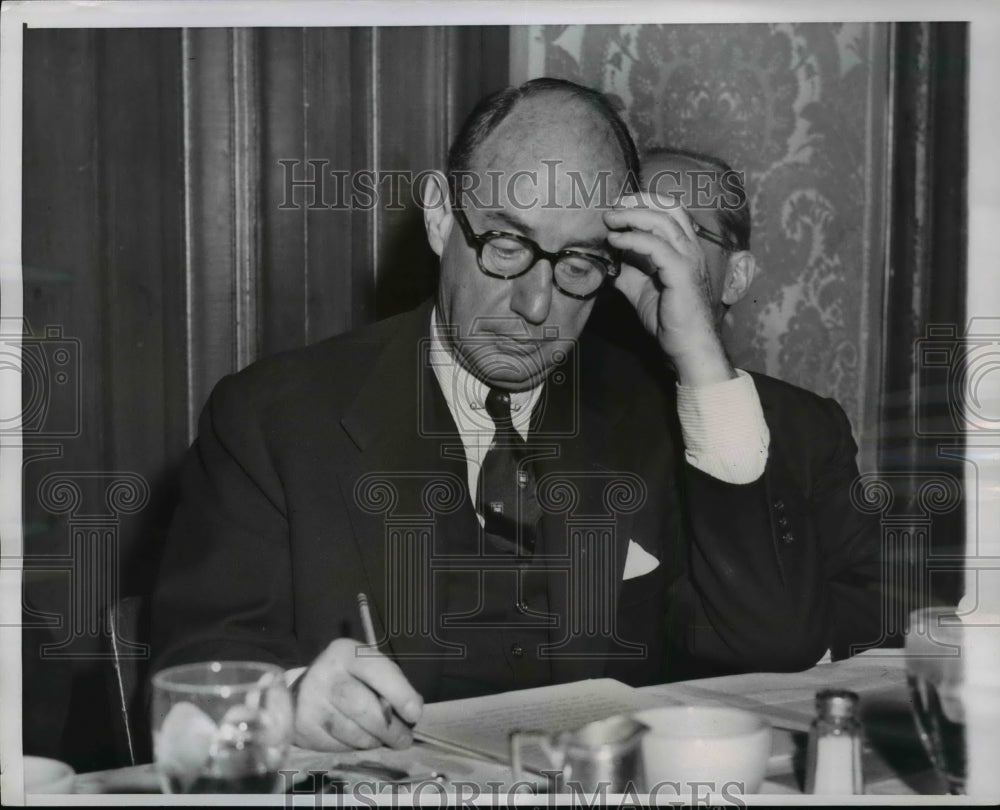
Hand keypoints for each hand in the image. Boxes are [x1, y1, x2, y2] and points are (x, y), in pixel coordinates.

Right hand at [293, 638, 422, 750]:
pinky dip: (355, 747)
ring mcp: (310, 700)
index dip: (400, 694)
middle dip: (390, 728)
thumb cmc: (348, 678)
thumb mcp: (368, 669)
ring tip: (383, 739)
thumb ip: (391, 684)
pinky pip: (338, 745)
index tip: (415, 714)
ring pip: (352, 731)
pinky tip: (359, 739)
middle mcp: (324, 673)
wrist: (303, 691)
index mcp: (345, 652)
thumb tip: (413, 711)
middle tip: (404, 739)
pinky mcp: (303, 726)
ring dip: (374, 740)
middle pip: (363, 707)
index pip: (377, 671)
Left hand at [604, 193, 734, 385]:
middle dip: (639, 201)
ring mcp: (689, 259)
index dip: (645, 202)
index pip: (670, 212)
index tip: (619, 206)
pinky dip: (633, 239)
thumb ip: (629, 270)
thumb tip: (608, 258)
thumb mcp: (641, 289)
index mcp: (685, 250)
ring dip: (632, 216)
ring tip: (610, 220)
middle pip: (669, 208)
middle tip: (613, 206)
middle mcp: (691, 249)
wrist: (686, 346)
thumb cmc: (669, 320)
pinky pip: (656, 247)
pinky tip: (616, 241)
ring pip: (663, 222)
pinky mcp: (682, 273)